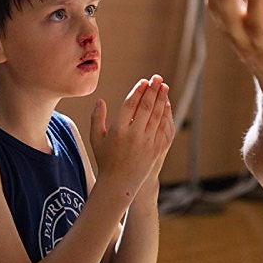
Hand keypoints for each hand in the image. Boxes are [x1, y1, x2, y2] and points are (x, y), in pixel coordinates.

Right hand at [90, 76, 173, 197]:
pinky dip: (166, 114)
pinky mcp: (156, 149)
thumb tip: (100, 101)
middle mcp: (134, 135)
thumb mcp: (96, 139)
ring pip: (157, 116)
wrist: (119, 184)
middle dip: (153, 90)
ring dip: (161, 99)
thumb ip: (96, 118)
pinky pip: (163, 127)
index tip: (143, 81)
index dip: (138, 91)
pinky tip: (166, 105)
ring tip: (163, 87)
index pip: (130, 105)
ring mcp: (147, 142)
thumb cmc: (105, 160)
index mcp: (118, 130)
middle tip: (157, 78)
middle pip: (146, 107)